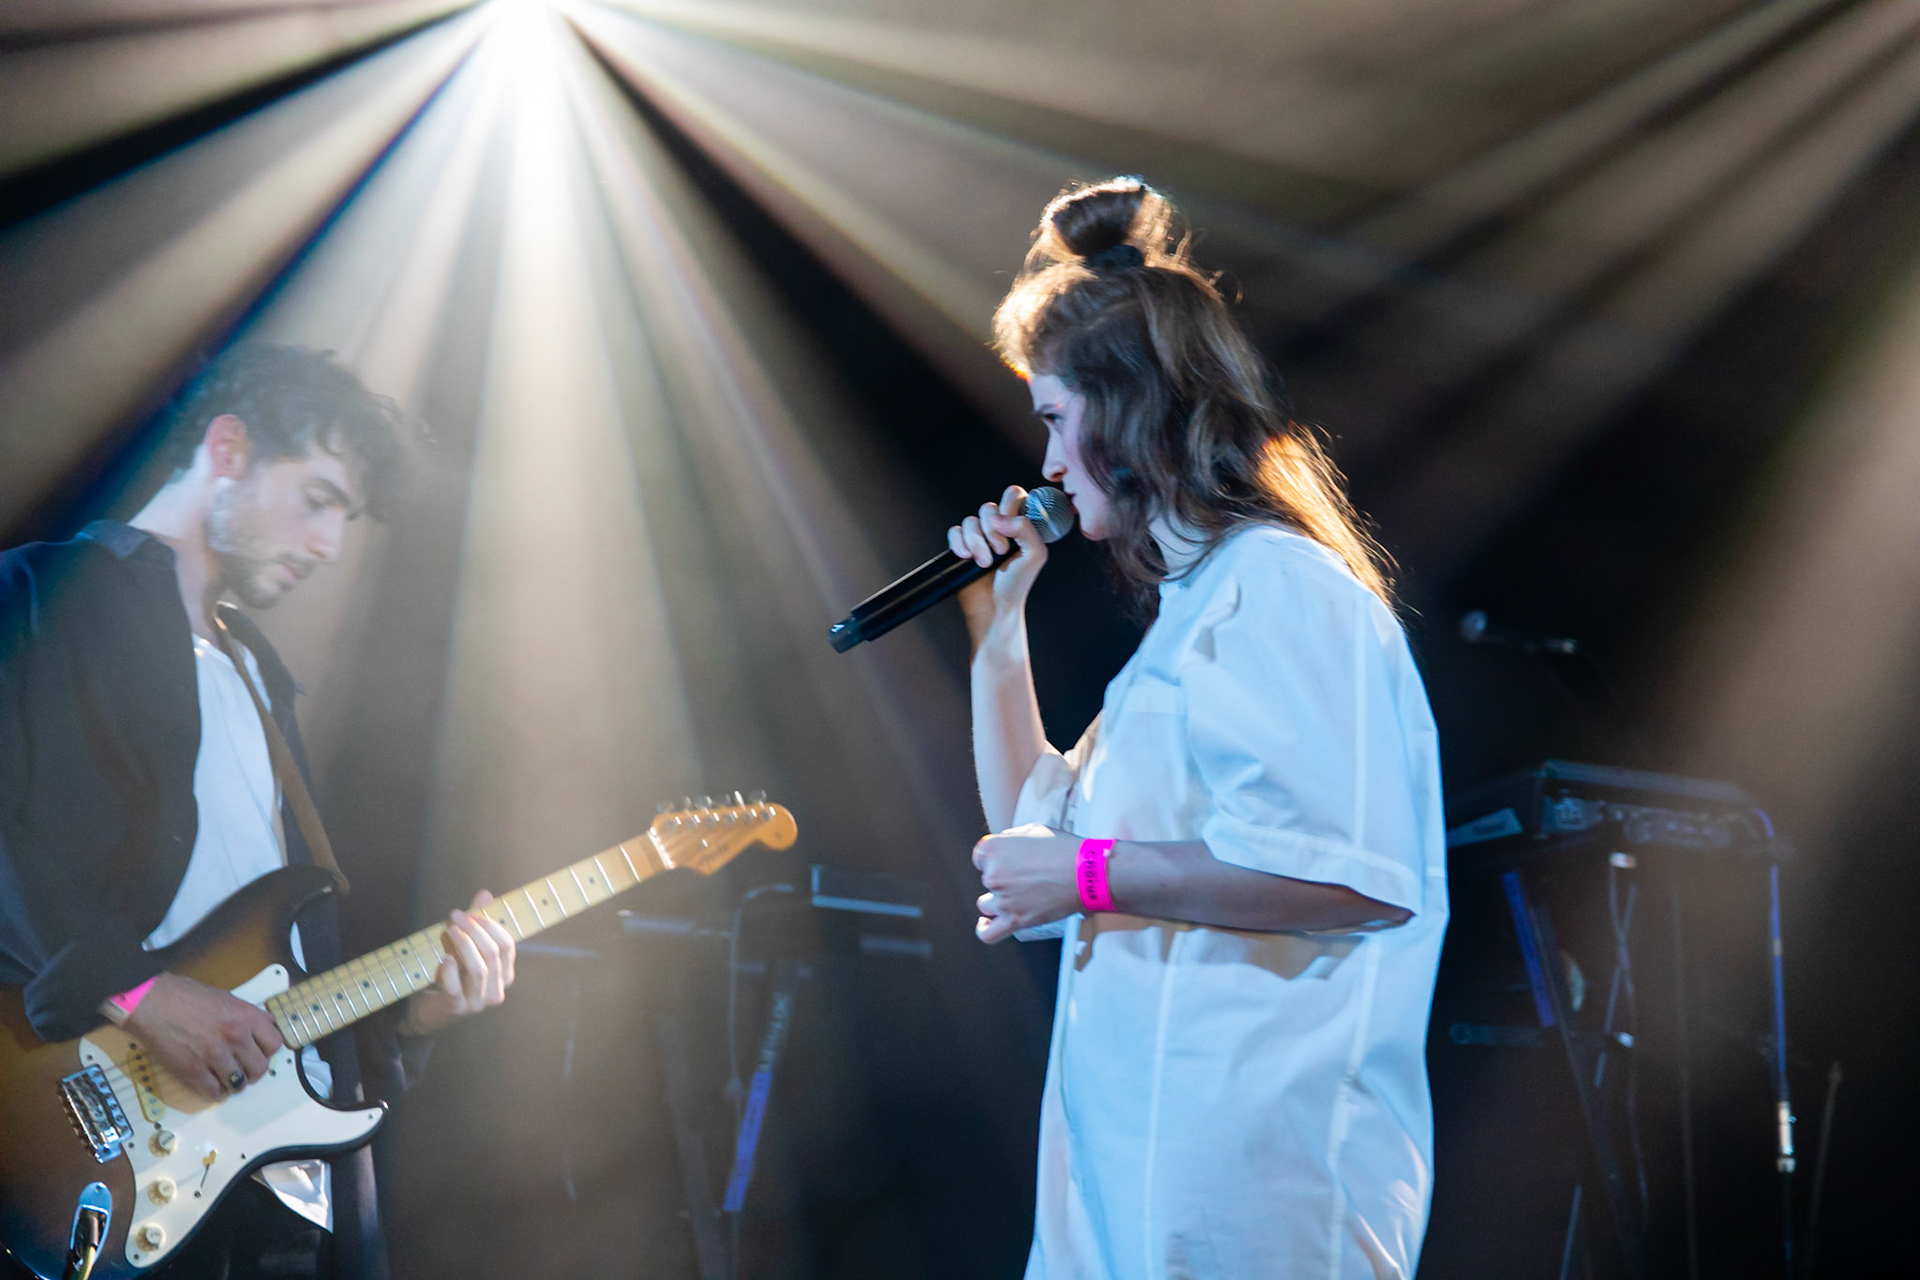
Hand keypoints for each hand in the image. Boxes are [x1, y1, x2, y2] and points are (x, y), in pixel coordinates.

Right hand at [123, 973, 284, 1101]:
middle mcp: (236, 1037)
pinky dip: (215, 1093)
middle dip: (253, 1071)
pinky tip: (212, 1086)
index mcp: (247, 1017)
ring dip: (235, 1084)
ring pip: (239, 1083)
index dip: (267, 1050)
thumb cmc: (188, 996)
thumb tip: (264, 1027)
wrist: (152, 1002)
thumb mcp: (228, 998)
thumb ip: (248, 1015)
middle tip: (244, 1069)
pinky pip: (214, 1092)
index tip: (259, 1052)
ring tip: (228, 1079)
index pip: (275, 1044)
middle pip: (260, 1068)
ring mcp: (215, 1056)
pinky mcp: (193, 1071)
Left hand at [396, 891, 517, 1037]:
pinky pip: (456, 988)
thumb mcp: (465, 947)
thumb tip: (485, 894)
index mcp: (504, 975)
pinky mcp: (455, 1009)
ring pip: (479, 969)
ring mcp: (477, 1003)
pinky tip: (445, 959)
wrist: (427, 1010)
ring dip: (464, 945)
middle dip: (475, 930)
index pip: (507, 945)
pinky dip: (451, 971)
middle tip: (456, 916)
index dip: (490, 925)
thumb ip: (477, 923)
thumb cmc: (450, 975)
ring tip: (450, 929)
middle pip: (493, 954)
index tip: (470, 911)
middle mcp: (495, 991)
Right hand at [948, 485, 1048, 630]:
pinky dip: (960, 543)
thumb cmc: (1016, 585)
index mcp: (1020, 525)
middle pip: (989, 507)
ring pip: (971, 520)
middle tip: (1001, 550)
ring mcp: (979, 537)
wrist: (994, 608)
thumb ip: (1026, 528)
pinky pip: (955, 531)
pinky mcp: (961, 546)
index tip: (1013, 524)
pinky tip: (966, 558)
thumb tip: (1001, 518)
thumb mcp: (1035, 555)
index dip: (1011, 505)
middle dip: (993, 530)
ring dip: (977, 542)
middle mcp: (999, 528)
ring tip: (985, 562)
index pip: (1014, 495)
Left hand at [972, 823, 1082, 943]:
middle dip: (1004, 879)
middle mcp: (993, 873)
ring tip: (1019, 896)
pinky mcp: (1014, 920)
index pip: (981, 858)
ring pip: (986, 904)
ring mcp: (1002, 899)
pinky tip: (985, 924)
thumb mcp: (1033, 830)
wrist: (1086, 873)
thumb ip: (1012, 838)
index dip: (996, 860)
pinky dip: (983, 929)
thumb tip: (1004, 845)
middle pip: (987, 880)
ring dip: (999, 900)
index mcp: (993, 848)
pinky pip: (988, 932)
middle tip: (1029, 877)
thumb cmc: (1064, 849)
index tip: (1011, 862)